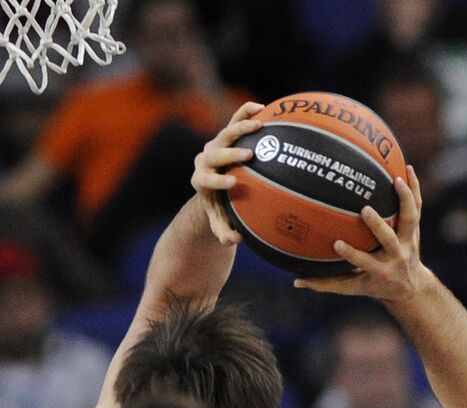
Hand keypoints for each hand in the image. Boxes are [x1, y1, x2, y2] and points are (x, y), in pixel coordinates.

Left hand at [190, 101, 264, 245]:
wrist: (211, 182)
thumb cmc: (219, 206)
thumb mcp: (219, 221)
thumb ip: (224, 232)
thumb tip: (235, 241)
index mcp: (201, 180)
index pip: (206, 179)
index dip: (217, 180)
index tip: (233, 182)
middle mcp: (206, 159)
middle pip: (215, 152)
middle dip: (230, 153)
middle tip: (249, 154)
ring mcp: (216, 144)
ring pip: (225, 132)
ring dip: (241, 127)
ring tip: (260, 124)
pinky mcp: (226, 135)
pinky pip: (235, 119)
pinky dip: (246, 112)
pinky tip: (264, 107)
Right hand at [294, 166, 428, 303]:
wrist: (411, 285)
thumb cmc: (376, 284)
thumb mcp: (354, 287)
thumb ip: (326, 283)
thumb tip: (295, 281)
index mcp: (381, 271)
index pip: (366, 263)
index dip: (352, 254)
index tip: (336, 243)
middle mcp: (397, 255)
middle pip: (390, 240)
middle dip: (379, 226)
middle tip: (365, 209)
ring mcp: (409, 241)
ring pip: (410, 219)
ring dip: (405, 199)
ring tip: (396, 178)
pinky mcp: (415, 229)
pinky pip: (416, 206)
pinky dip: (414, 187)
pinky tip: (407, 167)